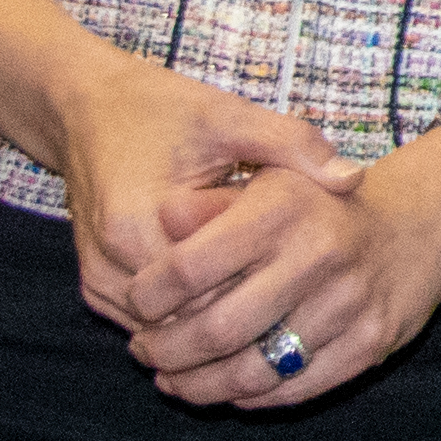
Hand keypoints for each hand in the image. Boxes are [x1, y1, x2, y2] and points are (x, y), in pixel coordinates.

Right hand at [48, 52, 363, 326]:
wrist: (87, 110)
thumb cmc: (162, 110)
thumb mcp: (229, 116)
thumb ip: (290, 144)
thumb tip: (353, 179)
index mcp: (138, 228)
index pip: (215, 291)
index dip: (267, 288)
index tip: (313, 278)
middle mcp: (109, 268)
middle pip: (193, 321)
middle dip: (247, 311)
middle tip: (306, 300)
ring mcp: (98, 285)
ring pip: (172, 330)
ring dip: (218, 320)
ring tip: (278, 301)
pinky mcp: (97, 288)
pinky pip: (153, 321)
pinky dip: (192, 315)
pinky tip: (236, 296)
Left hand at [115, 128, 440, 408]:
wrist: (419, 225)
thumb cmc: (320, 207)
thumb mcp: (268, 184)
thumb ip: (210, 204)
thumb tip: (160, 220)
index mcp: (284, 207)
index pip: (188, 268)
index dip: (147, 296)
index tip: (136, 304)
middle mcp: (319, 253)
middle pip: (214, 330)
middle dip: (164, 352)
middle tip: (144, 351)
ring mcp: (348, 304)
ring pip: (251, 371)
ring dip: (198, 386)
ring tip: (173, 380)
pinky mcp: (369, 343)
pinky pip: (292, 390)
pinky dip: (248, 397)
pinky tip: (226, 389)